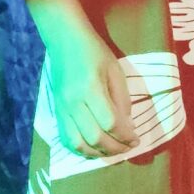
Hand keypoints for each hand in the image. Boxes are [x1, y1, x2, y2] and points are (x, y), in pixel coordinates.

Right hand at [40, 17, 134, 158]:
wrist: (65, 41)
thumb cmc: (94, 52)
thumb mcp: (116, 70)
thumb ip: (122, 99)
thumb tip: (127, 126)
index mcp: (90, 88)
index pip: (110, 123)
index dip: (125, 136)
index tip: (136, 139)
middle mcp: (73, 102)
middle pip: (94, 137)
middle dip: (115, 148)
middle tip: (128, 148)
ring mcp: (62, 109)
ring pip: (78, 143)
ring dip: (98, 153)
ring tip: (113, 151)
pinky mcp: (56, 112)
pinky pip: (66, 139)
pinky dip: (82, 149)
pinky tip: (95, 148)